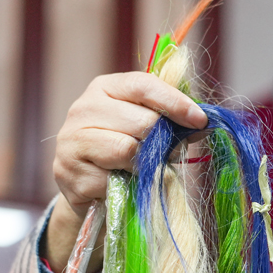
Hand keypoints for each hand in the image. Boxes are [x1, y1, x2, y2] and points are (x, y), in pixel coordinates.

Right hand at [44, 72, 207, 272]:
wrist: (86, 187)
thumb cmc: (123, 152)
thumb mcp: (147, 130)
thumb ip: (172, 123)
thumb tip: (204, 124)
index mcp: (105, 88)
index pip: (144, 85)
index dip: (176, 102)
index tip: (200, 120)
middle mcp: (84, 108)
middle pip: (143, 122)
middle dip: (163, 142)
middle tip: (166, 155)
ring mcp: (71, 139)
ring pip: (128, 149)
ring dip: (144, 164)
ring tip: (140, 168)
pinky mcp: (69, 170)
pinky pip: (112, 178)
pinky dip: (125, 183)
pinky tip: (119, 181)